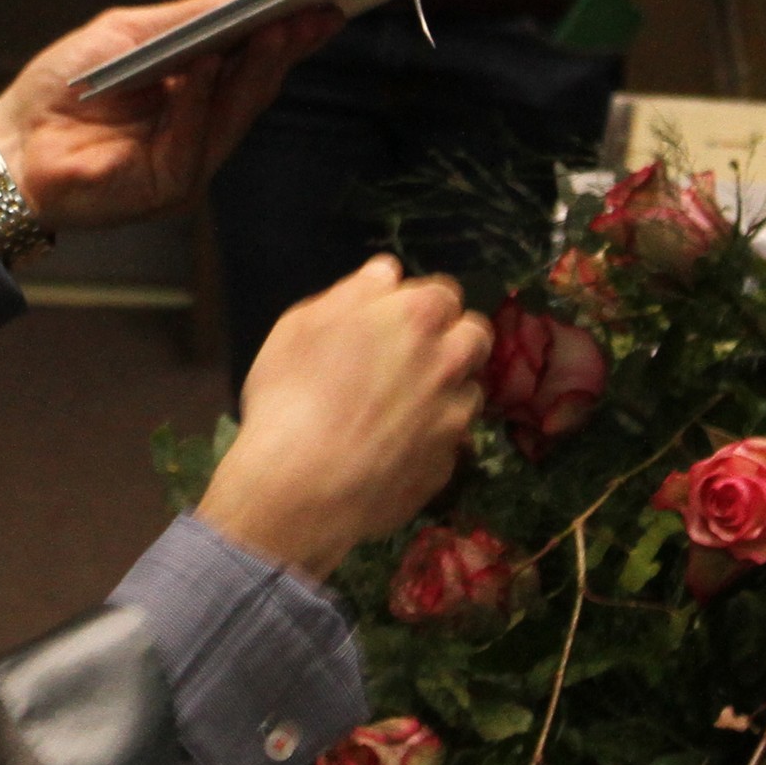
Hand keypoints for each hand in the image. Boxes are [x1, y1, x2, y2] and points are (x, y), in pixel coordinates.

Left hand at [0, 0, 337, 234]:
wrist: (12, 146)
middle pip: (254, 87)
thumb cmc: (63, 89)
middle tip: (314, 15)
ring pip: (236, 113)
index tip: (320, 4)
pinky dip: (202, 99)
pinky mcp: (167, 186)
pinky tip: (209, 65)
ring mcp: (188, 160)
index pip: (251, 61)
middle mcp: (199, 127)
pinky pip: (196, 139)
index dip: (287, 34)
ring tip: (275, 30)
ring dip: (258, 70)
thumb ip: (188, 19)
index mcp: (194, 91)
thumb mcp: (129, 35)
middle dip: (286, 49)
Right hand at [196, 257, 490, 578]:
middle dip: (452, 340)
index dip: (421, 304)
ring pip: (469, 392)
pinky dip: (431, 441)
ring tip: (401, 409)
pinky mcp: (447, 466)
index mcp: (417, 317)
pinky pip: (450, 443)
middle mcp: (449, 362)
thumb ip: (354, 292)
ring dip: (446, 392)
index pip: (445, 292)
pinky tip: (393, 450)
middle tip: (412, 357)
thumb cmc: (291, 395)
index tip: (396, 319)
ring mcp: (454, 418)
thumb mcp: (301, 325)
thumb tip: (387, 275)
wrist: (300, 489)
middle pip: (474, 336)